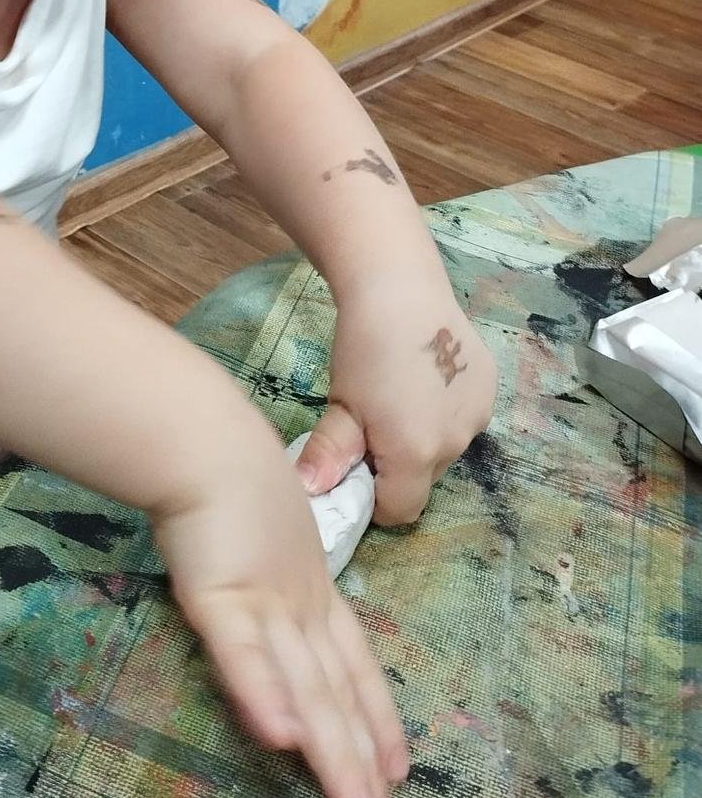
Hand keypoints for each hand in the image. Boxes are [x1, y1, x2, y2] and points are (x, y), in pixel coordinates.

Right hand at [152, 440, 408, 797]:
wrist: (201, 435)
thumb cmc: (224, 472)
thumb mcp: (258, 534)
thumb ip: (266, 580)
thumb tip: (278, 619)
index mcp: (309, 588)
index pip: (352, 663)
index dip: (376, 716)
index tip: (400, 766)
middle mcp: (297, 606)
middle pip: (337, 694)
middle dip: (361, 764)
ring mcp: (263, 604)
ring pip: (306, 692)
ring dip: (335, 757)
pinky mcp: (219, 599)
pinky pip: (243, 655)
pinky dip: (263, 696)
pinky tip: (283, 741)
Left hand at [297, 271, 496, 524]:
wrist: (401, 287)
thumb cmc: (364, 349)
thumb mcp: (342, 404)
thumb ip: (329, 456)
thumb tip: (307, 493)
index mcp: (417, 454)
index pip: (401, 510)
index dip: (375, 496)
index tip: (359, 463)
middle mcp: (457, 443)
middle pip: (423, 478)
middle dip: (398, 464)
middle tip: (373, 421)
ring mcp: (479, 415)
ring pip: (446, 448)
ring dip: (424, 436)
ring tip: (398, 393)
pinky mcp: (490, 389)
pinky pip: (463, 418)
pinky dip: (444, 410)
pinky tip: (424, 377)